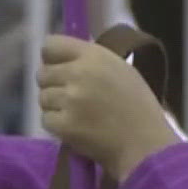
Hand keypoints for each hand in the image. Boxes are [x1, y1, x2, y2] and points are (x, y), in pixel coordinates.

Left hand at [37, 34, 183, 182]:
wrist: (145, 143)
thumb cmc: (139, 107)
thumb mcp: (121, 69)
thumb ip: (91, 61)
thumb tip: (65, 60)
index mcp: (94, 56)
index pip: (51, 45)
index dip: (51, 58)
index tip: (57, 67)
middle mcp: (78, 73)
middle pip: (43, 74)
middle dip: (52, 85)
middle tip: (69, 97)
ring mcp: (69, 99)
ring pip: (42, 98)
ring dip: (54, 107)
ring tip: (75, 114)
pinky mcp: (63, 124)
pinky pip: (46, 119)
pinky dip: (57, 126)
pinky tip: (75, 128)